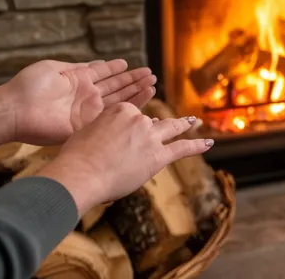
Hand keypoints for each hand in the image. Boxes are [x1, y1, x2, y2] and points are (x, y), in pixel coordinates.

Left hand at [0, 59, 156, 144]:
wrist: (15, 110)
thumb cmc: (29, 87)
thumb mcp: (54, 68)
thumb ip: (77, 68)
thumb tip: (96, 63)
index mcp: (78, 82)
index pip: (103, 74)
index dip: (118, 70)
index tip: (131, 65)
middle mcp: (86, 97)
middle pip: (115, 87)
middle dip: (133, 81)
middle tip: (151, 75)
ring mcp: (88, 112)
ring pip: (118, 101)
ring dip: (135, 92)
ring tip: (152, 84)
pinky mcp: (87, 126)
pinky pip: (111, 118)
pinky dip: (127, 110)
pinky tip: (140, 102)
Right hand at [37, 103, 212, 214]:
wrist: (81, 174)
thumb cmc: (76, 158)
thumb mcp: (85, 131)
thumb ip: (102, 128)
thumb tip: (108, 133)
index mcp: (120, 110)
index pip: (133, 115)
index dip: (130, 127)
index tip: (124, 136)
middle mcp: (138, 120)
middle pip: (151, 121)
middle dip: (155, 125)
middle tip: (163, 125)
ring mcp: (150, 137)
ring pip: (171, 128)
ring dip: (184, 124)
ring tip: (194, 122)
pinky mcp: (158, 156)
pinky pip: (183, 148)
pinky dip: (197, 145)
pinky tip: (208, 143)